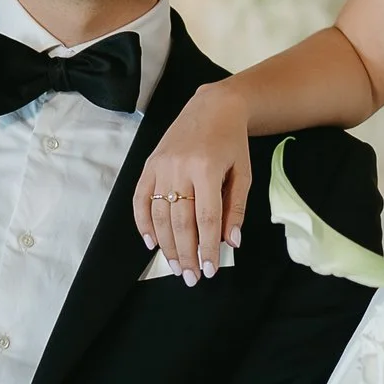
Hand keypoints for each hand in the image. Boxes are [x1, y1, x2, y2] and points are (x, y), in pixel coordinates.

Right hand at [131, 80, 251, 283]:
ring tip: (176, 266)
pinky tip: (151, 242)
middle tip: (191, 277)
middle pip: (180, 221)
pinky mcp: (149, 165)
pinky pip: (140, 199)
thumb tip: (231, 241)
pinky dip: (143, 223)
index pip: (207, 218)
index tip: (210, 270)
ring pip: (159, 215)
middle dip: (186, 254)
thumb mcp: (243, 172)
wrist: (212, 106)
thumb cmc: (232, 141)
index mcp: (207, 168)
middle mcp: (180, 168)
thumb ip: (236, 208)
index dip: (208, 247)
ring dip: (167, 245)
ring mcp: (161, 166)